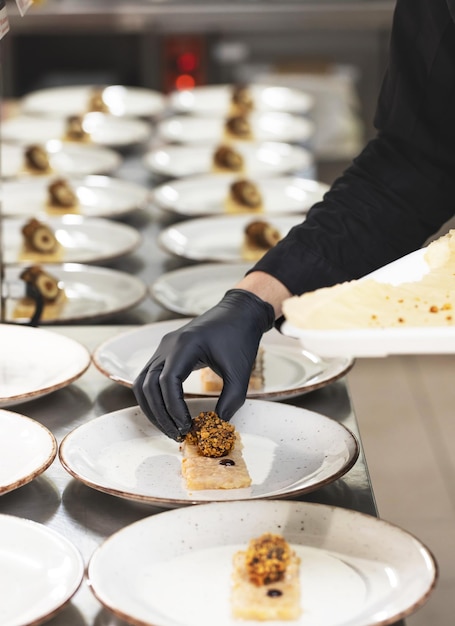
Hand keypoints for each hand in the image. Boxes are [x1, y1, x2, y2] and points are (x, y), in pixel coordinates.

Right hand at [133, 289, 274, 439]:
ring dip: (152, 408)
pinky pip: (149, 378)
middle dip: (160, 414)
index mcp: (185, 345)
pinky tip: (168, 413)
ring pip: (143, 383)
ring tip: (170, 428)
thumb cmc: (240, 337)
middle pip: (148, 385)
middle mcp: (168, 346)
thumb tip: (218, 424)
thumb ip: (231, 399)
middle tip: (178, 435)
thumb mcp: (240, 370)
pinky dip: (153, 398)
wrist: (239, 313)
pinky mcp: (165, 353)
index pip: (167, 382)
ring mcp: (163, 348)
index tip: (187, 427)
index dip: (174, 409)